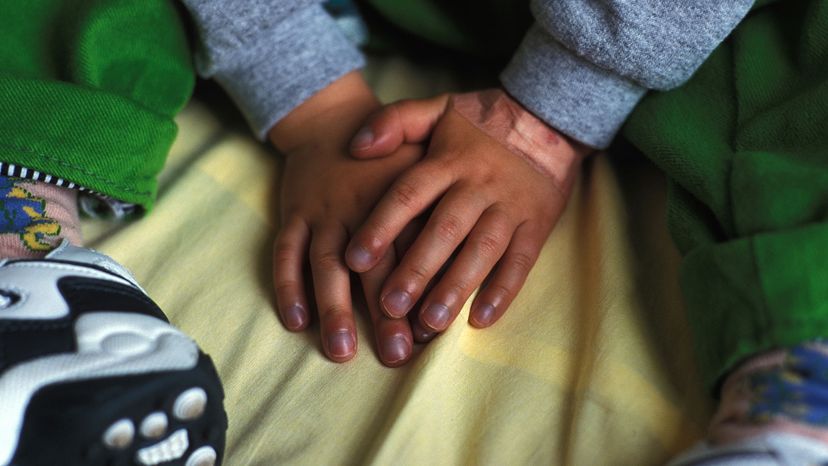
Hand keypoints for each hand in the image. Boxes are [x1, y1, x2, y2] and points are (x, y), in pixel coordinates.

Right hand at [270, 72, 422, 365]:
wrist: (333, 119)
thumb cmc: (391, 154)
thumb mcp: (427, 162)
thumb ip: (447, 204)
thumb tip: (472, 255)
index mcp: (402, 197)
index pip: (415, 250)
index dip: (423, 291)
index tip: (431, 331)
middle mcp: (362, 206)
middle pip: (373, 266)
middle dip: (383, 313)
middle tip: (395, 354)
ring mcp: (325, 211)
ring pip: (327, 263)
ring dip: (333, 307)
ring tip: (341, 350)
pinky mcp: (295, 213)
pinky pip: (286, 251)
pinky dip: (287, 285)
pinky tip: (296, 321)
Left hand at [344, 89, 591, 331]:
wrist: (548, 116)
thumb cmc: (481, 120)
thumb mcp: (436, 109)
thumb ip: (394, 122)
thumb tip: (356, 146)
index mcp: (448, 160)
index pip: (409, 194)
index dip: (381, 226)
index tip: (355, 258)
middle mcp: (478, 185)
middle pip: (445, 230)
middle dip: (417, 270)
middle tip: (390, 306)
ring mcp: (510, 207)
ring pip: (482, 251)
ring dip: (457, 287)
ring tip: (430, 322)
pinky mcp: (536, 225)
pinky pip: (521, 261)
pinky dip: (504, 291)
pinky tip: (481, 320)